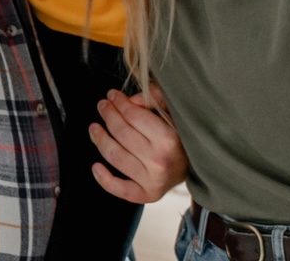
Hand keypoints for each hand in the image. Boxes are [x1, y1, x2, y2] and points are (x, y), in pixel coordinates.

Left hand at [90, 87, 186, 203]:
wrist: (195, 167)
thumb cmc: (182, 136)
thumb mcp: (173, 112)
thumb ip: (153, 100)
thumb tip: (128, 101)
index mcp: (168, 138)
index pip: (133, 116)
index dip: (119, 103)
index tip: (112, 95)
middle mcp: (159, 160)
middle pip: (122, 134)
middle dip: (108, 115)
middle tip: (102, 106)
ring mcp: (152, 180)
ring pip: (116, 157)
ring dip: (100, 140)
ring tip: (94, 128)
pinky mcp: (146, 195)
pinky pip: (120, 189)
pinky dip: (104, 179)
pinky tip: (95, 166)